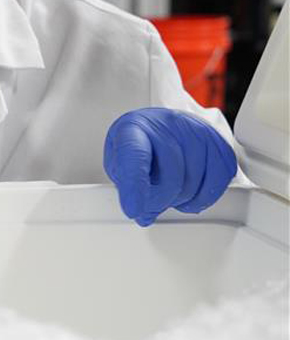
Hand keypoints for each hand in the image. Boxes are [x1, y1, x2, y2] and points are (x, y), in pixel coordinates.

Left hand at [103, 108, 236, 226]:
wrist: (161, 125)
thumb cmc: (139, 144)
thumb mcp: (120, 163)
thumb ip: (129, 188)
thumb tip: (144, 215)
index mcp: (133, 128)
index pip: (135, 156)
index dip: (135, 185)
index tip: (134, 210)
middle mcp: (166, 124)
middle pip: (170, 178)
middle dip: (159, 201)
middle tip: (150, 202)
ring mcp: (196, 130)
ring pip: (193, 184)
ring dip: (180, 201)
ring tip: (168, 192)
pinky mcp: (219, 143)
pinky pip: (217, 183)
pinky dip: (202, 199)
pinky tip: (189, 193)